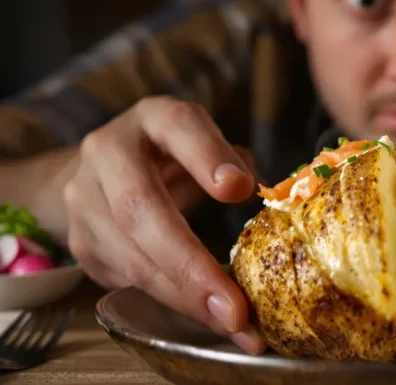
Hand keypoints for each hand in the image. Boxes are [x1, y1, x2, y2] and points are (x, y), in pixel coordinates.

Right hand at [63, 96, 265, 353]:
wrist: (103, 169)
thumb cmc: (172, 155)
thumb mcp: (205, 144)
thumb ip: (232, 162)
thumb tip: (262, 195)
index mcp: (152, 119)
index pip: (178, 126)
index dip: (207, 157)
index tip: (239, 189)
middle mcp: (108, 153)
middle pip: (140, 208)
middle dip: (190, 264)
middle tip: (235, 308)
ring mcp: (85, 200)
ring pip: (130, 257)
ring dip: (184, 298)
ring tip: (233, 326)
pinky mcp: (82, 243)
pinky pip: (127, 280)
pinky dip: (172, 304)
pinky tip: (208, 320)